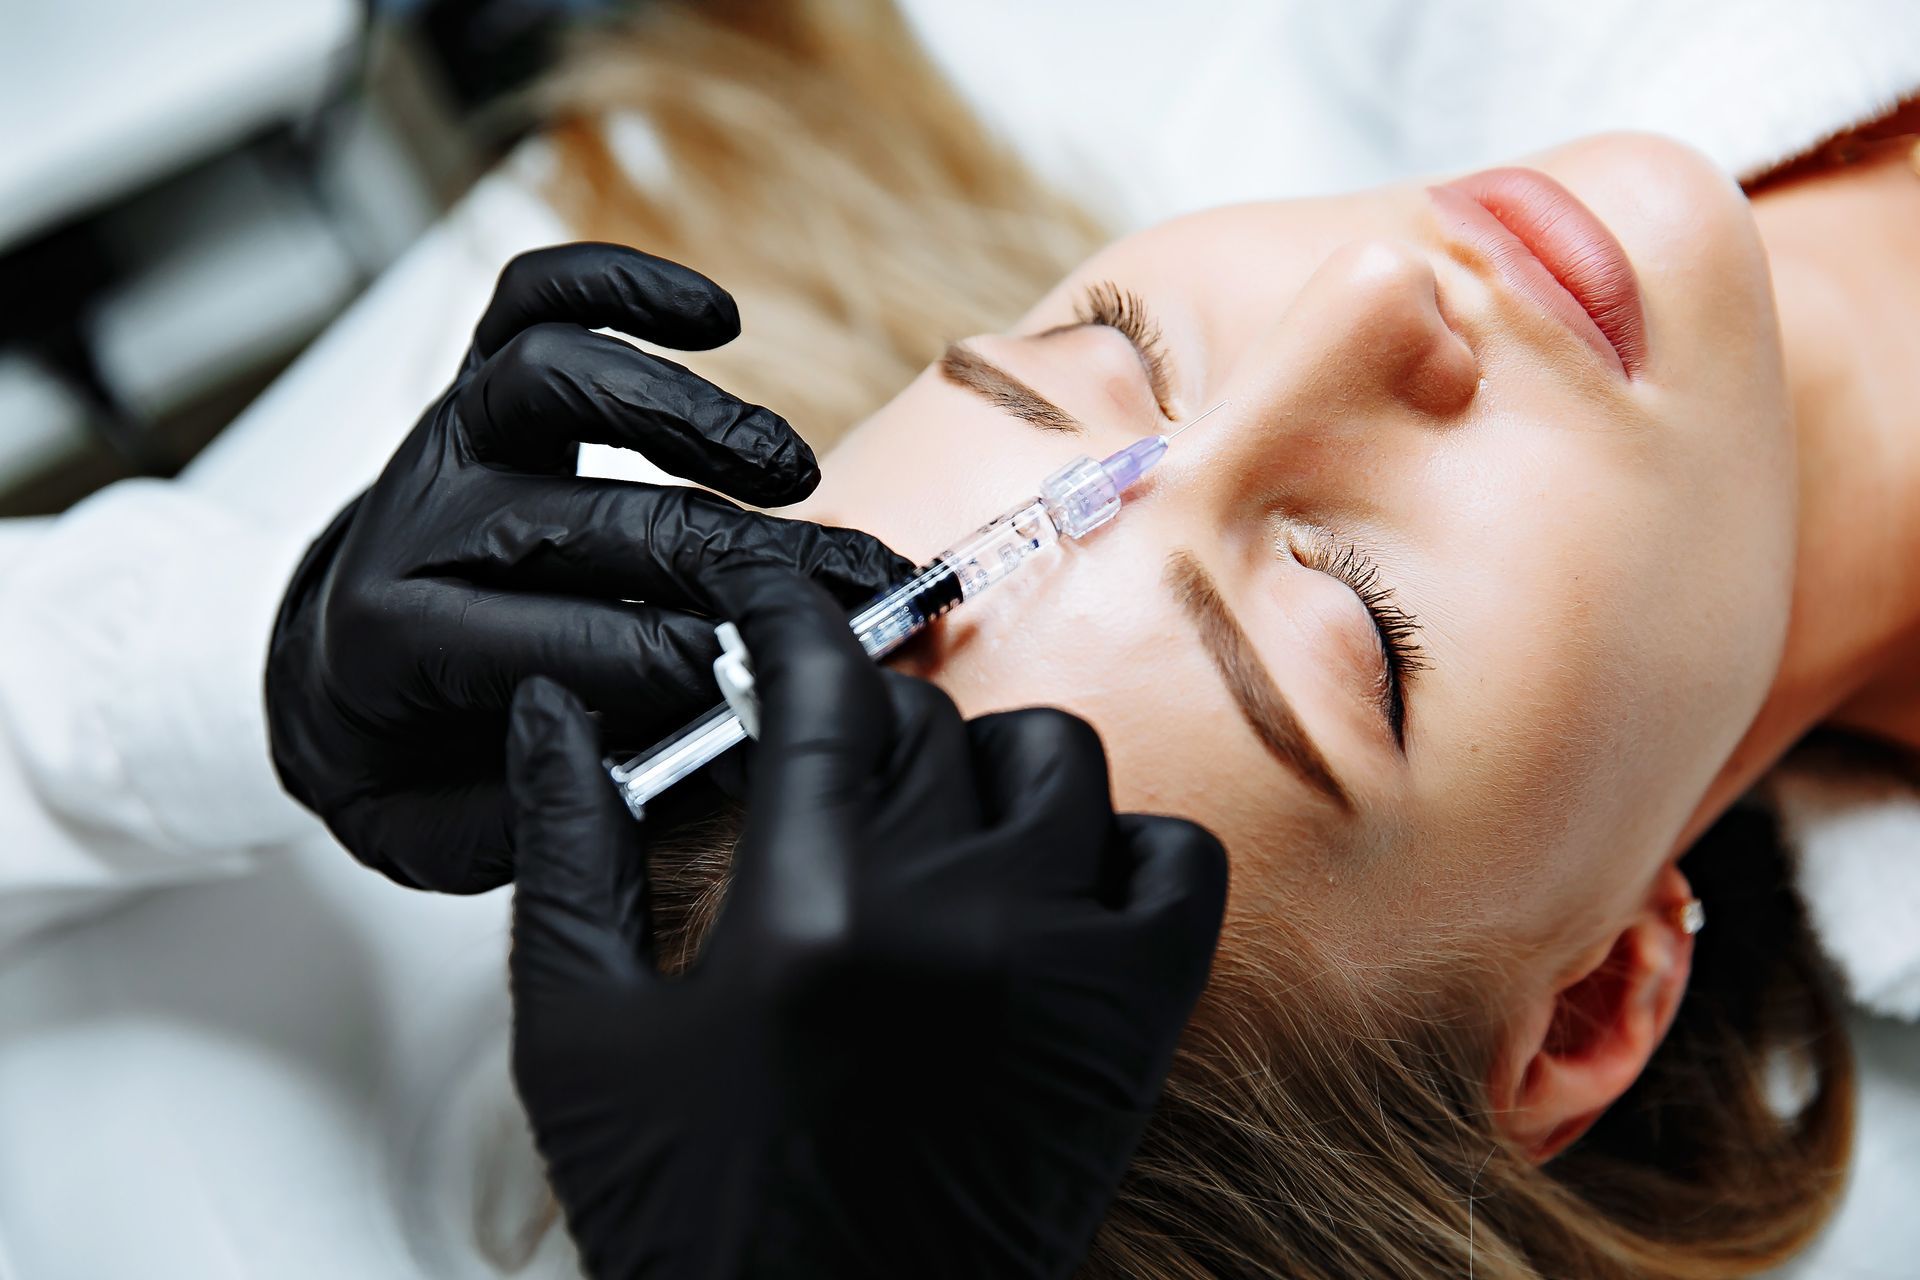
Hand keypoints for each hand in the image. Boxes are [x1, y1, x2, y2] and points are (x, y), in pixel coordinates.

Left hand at [265, 243, 909, 891]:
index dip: (692, 660)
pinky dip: (621, 284)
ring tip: (791, 473)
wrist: (318, 671)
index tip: (790, 671)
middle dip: (737, 560)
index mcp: (395, 642)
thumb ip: (555, 801)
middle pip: (590, 519)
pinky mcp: (472, 385)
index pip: (568, 643)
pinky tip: (711, 315)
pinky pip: (531, 300)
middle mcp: (417, 523)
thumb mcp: (445, 830)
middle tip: (846, 586)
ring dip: (688, 417)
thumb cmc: (399, 755)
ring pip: (554, 378)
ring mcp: (447, 440)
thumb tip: (692, 761)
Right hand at [506, 567, 1228, 1279]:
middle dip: (861, 726)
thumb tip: (557, 712)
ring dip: (987, 774)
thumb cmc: (694, 1211)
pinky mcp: (1129, 1023)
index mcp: (804, 909)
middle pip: (927, 720)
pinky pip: (1175, 859)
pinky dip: (1124, 851)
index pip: (821, 686)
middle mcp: (948, 914)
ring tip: (933, 839)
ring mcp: (1057, 963)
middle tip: (825, 779)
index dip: (791, 619)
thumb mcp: (579, 1034)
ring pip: (1056, 760)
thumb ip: (568, 848)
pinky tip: (1053, 893)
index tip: (774, 606)